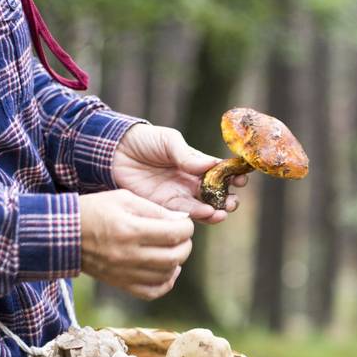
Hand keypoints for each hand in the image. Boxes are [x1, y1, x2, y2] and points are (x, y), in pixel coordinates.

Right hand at [78, 189, 194, 299]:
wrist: (64, 234)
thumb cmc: (94, 210)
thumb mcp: (123, 199)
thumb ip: (154, 209)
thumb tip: (181, 220)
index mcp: (130, 229)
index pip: (174, 233)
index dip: (186, 228)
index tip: (184, 223)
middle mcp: (129, 254)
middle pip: (174, 257)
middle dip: (185, 245)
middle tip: (181, 236)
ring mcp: (125, 273)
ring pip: (167, 275)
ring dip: (176, 262)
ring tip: (172, 250)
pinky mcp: (121, 284)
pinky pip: (152, 292)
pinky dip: (165, 283)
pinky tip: (167, 270)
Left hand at [111, 123, 247, 223]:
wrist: (114, 151)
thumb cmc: (143, 140)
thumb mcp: (168, 141)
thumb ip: (188, 155)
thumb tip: (212, 164)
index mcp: (195, 163)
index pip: (220, 173)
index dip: (233, 176)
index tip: (242, 178)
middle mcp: (190, 182)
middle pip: (216, 195)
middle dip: (228, 199)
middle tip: (232, 201)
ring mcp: (178, 195)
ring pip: (204, 208)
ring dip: (216, 211)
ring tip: (222, 212)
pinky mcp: (164, 207)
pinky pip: (185, 214)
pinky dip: (198, 216)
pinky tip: (207, 214)